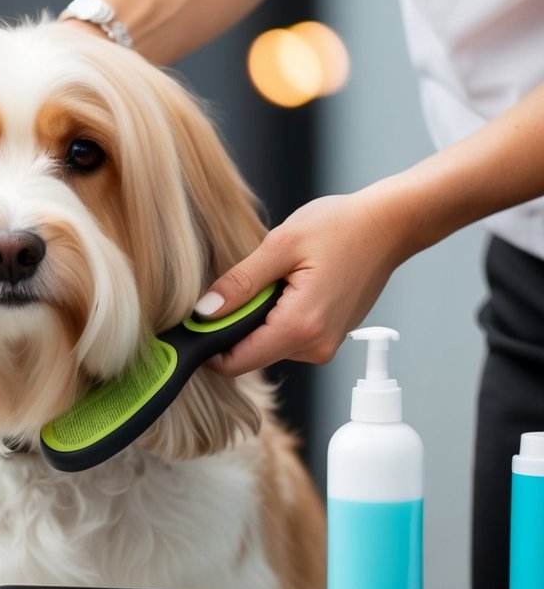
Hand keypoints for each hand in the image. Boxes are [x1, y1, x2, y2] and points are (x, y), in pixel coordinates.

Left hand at [195, 192, 403, 376]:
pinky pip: (287, 337)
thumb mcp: (281, 245)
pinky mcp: (328, 338)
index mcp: (300, 327)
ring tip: (279, 279)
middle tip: (246, 285)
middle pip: (250, 355)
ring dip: (259, 319)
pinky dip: (278, 317)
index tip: (198, 322)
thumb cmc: (342, 226)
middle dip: (236, 326)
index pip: (236, 363)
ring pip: (268, 346)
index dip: (210, 346)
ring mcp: (324, 346)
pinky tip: (292, 286)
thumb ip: (238, 284)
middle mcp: (314, 347)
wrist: (389, 225)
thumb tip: (204, 312)